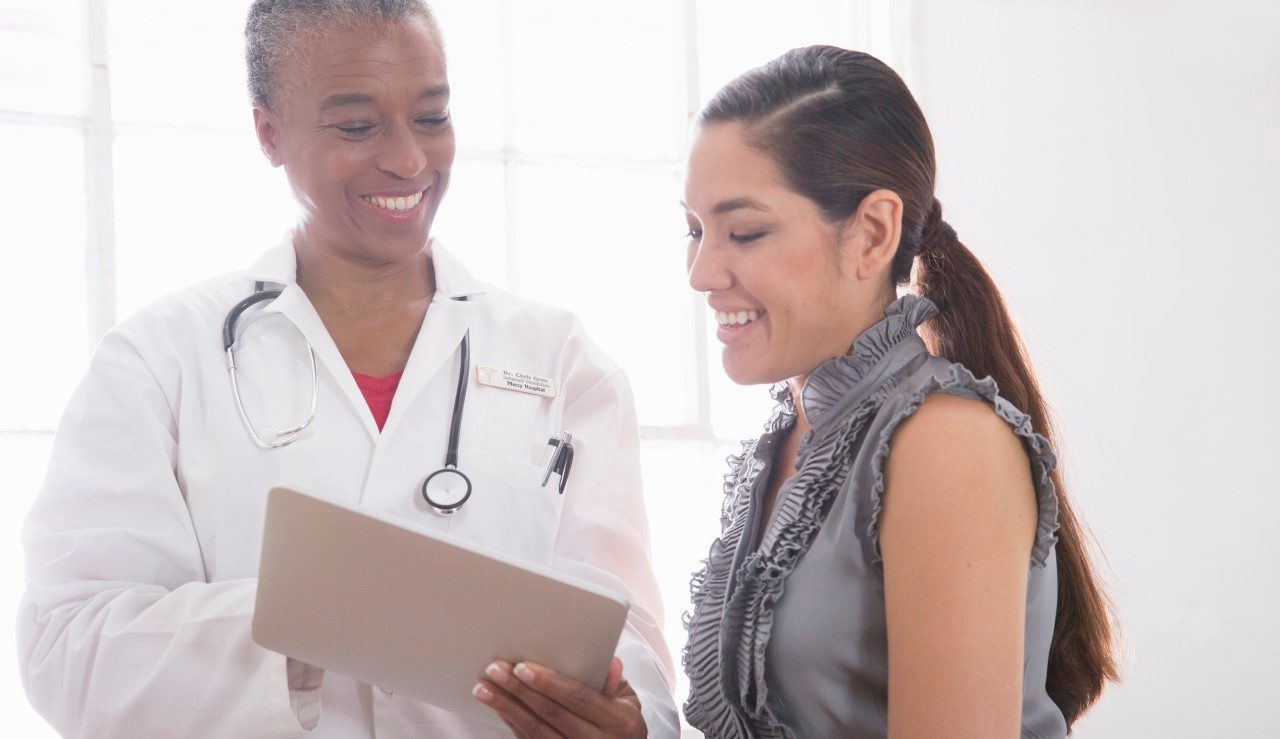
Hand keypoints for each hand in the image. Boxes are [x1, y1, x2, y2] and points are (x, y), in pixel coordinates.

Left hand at [473, 657, 645, 737]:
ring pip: (535, 731)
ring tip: (484, 688)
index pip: (579, 698)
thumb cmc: (621, 720)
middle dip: (520, 690)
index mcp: (620, 723)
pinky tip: (498, 706)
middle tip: (496, 670)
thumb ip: (614, 681)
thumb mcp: (628, 699)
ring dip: (506, 708)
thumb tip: (608, 663)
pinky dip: (511, 723)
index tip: (523, 667)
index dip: (549, 682)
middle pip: (551, 714)